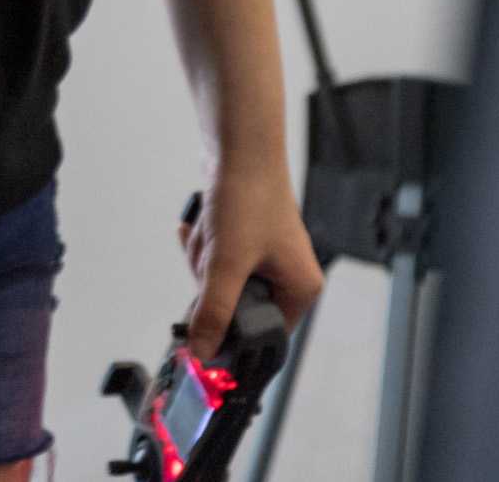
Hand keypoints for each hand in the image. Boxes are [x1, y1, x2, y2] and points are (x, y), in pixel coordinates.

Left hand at [181, 156, 322, 353]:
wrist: (238, 148)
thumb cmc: (248, 199)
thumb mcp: (226, 264)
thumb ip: (213, 311)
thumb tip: (202, 351)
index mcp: (300, 290)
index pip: (264, 332)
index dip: (231, 329)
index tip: (203, 326)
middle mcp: (288, 275)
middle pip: (235, 304)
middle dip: (211, 279)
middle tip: (213, 253)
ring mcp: (266, 256)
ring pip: (219, 278)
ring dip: (204, 257)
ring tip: (211, 230)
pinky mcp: (244, 238)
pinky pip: (214, 255)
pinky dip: (202, 242)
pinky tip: (198, 224)